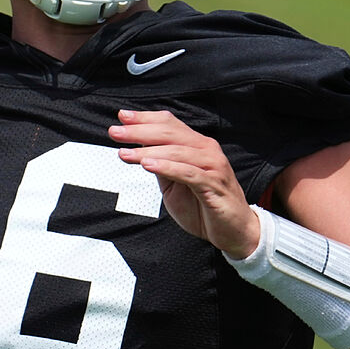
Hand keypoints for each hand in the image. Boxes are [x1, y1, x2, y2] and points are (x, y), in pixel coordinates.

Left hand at [109, 109, 259, 258]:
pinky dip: (167, 167)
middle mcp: (207, 150)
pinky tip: (148, 165)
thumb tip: (139, 150)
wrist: (233, 231)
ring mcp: (212, 166)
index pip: (170, 124)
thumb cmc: (204, 206)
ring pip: (176, 151)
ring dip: (147, 151)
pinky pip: (188, 172)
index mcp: (197, 145)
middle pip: (170, 132)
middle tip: (116, 133)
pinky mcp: (214, 185)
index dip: (145, 118)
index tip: (122, 117)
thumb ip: (162, 167)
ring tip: (125, 153)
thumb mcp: (175, 185)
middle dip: (139, 131)